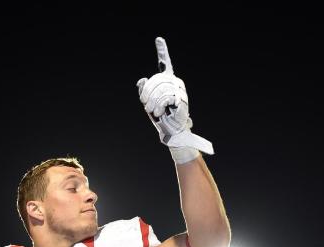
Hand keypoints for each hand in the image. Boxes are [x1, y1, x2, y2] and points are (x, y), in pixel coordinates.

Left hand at [137, 37, 213, 160]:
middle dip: (147, 93)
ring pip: (160, 88)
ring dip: (152, 102)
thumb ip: (144, 91)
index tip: (159, 39)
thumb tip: (142, 80)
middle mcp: (175, 82)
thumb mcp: (148, 102)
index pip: (165, 63)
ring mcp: (179, 89)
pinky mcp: (181, 98)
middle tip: (145, 105)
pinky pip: (166, 97)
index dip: (162, 51)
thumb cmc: (160, 116)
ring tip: (152, 111)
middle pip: (156, 79)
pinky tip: (160, 113)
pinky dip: (159, 106)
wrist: (171, 130)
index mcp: (167, 80)